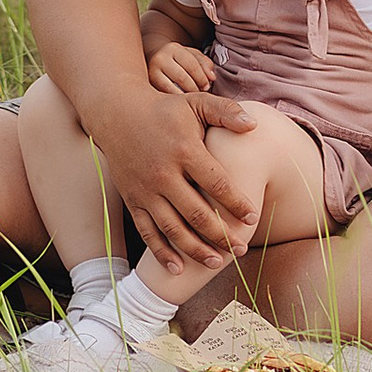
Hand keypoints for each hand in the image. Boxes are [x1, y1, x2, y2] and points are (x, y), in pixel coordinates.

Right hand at [93, 80, 263, 275]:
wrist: (118, 114)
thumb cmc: (165, 110)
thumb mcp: (196, 102)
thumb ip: (226, 112)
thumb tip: (254, 125)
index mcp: (184, 150)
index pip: (216, 182)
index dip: (236, 202)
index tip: (253, 217)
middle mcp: (163, 174)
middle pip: (195, 212)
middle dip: (220, 234)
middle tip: (241, 249)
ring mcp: (146, 190)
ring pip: (172, 228)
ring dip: (194, 249)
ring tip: (216, 263)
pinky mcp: (133, 200)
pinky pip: (147, 232)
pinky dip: (161, 252)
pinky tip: (177, 269)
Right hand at [146, 41, 215, 96]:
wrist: (154, 59)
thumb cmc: (178, 59)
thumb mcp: (192, 56)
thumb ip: (204, 64)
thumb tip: (212, 78)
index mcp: (173, 48)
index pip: (192, 65)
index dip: (202, 77)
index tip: (207, 86)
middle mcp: (159, 59)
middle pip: (182, 77)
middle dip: (194, 88)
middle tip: (200, 94)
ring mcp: (151, 72)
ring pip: (171, 88)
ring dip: (184, 96)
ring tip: (191, 99)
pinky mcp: (148, 85)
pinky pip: (163, 95)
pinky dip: (174, 99)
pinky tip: (180, 101)